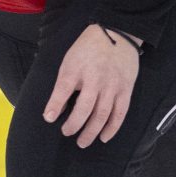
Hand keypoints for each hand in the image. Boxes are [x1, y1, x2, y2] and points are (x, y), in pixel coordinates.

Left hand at [43, 24, 141, 147]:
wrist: (117, 34)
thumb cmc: (88, 50)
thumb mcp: (69, 62)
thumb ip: (63, 85)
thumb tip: (55, 110)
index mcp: (77, 69)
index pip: (63, 90)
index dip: (54, 106)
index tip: (49, 119)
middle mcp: (95, 79)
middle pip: (84, 109)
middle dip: (74, 125)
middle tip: (67, 133)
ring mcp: (112, 86)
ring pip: (102, 115)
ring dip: (91, 131)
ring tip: (83, 142)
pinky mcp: (126, 90)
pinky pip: (120, 113)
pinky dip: (112, 128)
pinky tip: (104, 137)